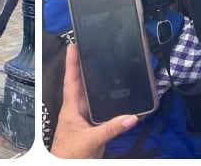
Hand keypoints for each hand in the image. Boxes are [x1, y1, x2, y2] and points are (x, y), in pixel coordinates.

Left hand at [50, 44, 137, 158]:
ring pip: (94, 96)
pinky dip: (111, 103)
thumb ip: (111, 129)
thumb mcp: (90, 140)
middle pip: (83, 84)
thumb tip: (131, 117)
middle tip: (92, 49)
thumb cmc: (69, 154)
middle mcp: (78, 109)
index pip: (71, 81)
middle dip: (87, 66)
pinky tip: (120, 98)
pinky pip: (103, 111)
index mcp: (71, 108)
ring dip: (100, 83)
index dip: (71, 63)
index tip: (73, 46)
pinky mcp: (94, 126)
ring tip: (107, 66)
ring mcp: (86, 117)